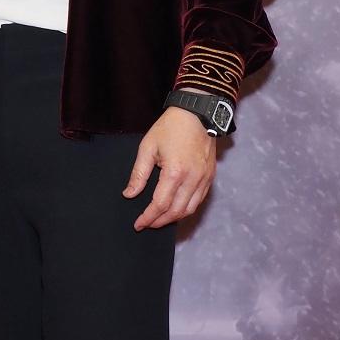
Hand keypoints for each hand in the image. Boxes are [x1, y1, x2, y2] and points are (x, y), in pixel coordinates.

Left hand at [124, 105, 215, 229]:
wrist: (197, 115)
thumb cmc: (170, 128)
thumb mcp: (147, 147)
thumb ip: (138, 174)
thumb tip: (129, 194)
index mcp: (175, 172)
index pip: (160, 204)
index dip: (148, 217)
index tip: (138, 224)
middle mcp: (192, 179)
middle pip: (176, 212)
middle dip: (160, 221)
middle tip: (146, 224)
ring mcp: (204, 179)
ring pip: (189, 209)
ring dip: (173, 218)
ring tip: (158, 219)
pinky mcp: (210, 177)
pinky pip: (198, 200)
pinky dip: (186, 209)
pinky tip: (174, 209)